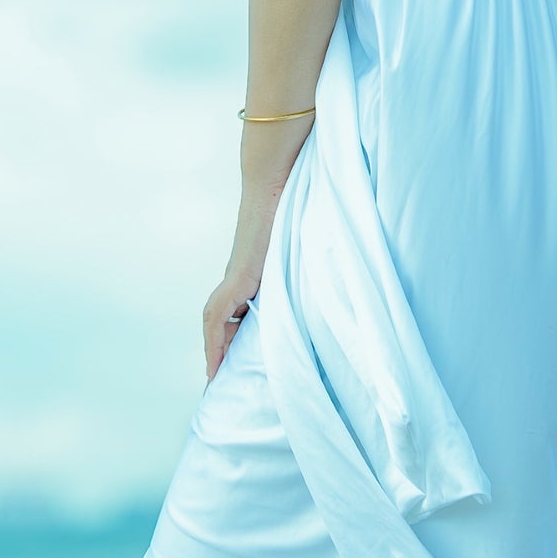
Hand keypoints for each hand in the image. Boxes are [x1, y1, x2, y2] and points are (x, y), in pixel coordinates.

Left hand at [203, 110, 313, 378]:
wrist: (277, 176)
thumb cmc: (297, 201)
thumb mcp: (308, 242)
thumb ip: (312, 259)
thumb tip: (341, 272)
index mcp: (257, 268)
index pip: (239, 309)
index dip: (234, 336)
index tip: (235, 362)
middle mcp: (242, 273)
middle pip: (223, 320)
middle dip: (222, 350)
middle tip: (222, 381)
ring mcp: (237, 272)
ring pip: (216, 321)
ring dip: (216, 350)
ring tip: (216, 380)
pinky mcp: (238, 273)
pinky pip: (218, 316)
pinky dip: (215, 340)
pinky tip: (215, 363)